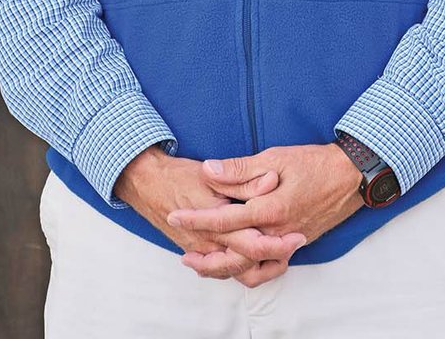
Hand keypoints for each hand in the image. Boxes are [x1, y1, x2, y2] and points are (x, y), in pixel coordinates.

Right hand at [114, 145, 305, 284]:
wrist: (147, 183)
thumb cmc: (179, 175)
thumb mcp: (212, 172)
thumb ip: (243, 177)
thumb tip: (271, 179)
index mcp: (215, 222)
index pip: (251, 244)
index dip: (277, 243)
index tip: (297, 236)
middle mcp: (208, 243)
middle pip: (246, 264)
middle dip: (273, 258)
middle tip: (294, 245)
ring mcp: (201, 250)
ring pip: (234, 271)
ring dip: (258, 267)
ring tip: (279, 256)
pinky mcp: (196, 250)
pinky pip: (220, 269)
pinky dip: (238, 268)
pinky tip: (252, 259)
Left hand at [168, 143, 362, 280]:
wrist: (350, 177)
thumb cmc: (314, 162)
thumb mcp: (275, 157)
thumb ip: (241, 170)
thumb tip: (209, 170)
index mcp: (271, 209)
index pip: (224, 219)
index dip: (197, 219)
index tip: (175, 216)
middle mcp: (278, 233)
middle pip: (234, 253)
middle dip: (205, 255)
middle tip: (182, 254)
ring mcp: (288, 242)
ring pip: (251, 267)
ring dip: (224, 268)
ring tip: (203, 265)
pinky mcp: (296, 244)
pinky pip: (269, 267)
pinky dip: (249, 270)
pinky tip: (237, 262)